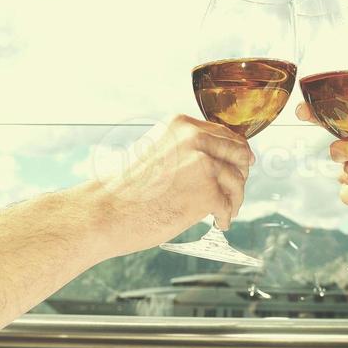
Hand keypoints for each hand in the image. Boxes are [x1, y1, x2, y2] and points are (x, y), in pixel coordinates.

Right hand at [101, 113, 253, 251]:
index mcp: (181, 125)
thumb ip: (183, 150)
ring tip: (226, 211)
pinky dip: (226, 216)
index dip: (235, 152)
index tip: (241, 164)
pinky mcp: (206, 192)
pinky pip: (229, 204)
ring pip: (237, 180)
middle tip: (235, 190)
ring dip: (235, 198)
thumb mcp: (155, 151)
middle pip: (238, 153)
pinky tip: (218, 222)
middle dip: (240, 173)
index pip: (223, 134)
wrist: (106, 210)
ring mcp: (203, 164)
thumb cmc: (125, 188)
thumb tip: (214, 161)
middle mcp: (195, 138)